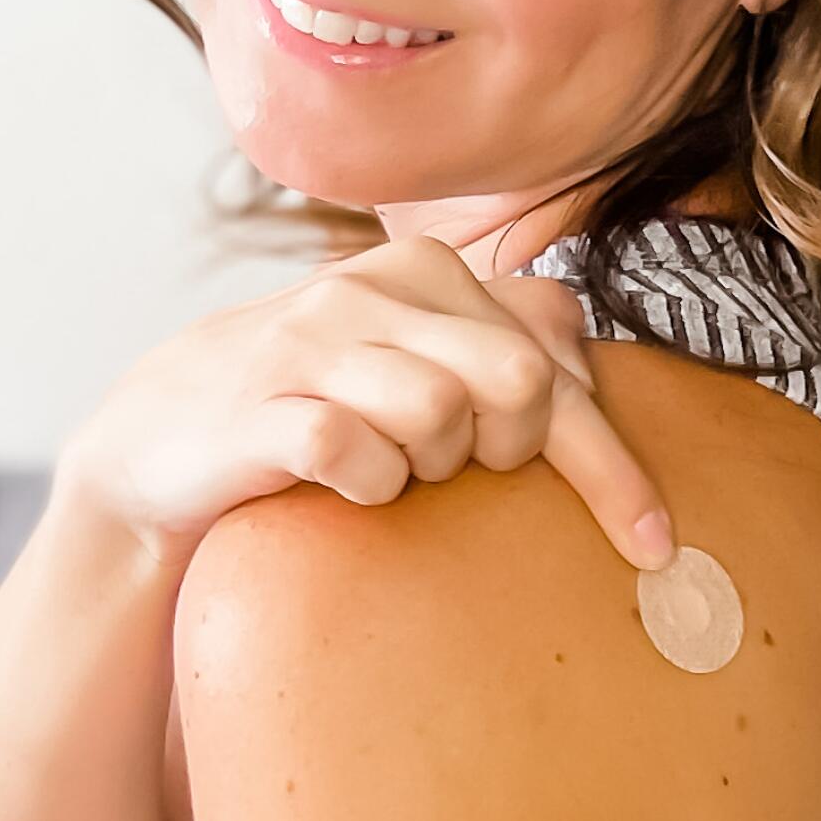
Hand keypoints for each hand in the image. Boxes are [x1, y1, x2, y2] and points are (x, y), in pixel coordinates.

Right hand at [56, 235, 670, 574]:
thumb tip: (593, 369)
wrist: (163, 441)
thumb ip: (516, 347)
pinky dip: (365, 484)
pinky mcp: (255, 404)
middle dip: (509, 451)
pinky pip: (354, 453)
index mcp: (427, 272)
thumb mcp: (421, 365)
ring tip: (385, 470)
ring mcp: (306, 341)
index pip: (557, 360)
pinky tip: (342, 485)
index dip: (612, 464)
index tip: (656, 547)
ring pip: (442, 416)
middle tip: (458, 471)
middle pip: (520, 383)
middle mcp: (369, 288)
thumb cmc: (324, 407)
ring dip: (425, 470)